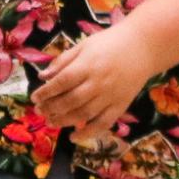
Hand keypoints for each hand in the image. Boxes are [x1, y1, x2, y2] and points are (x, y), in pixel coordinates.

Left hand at [33, 22, 156, 137]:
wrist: (143, 46)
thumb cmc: (110, 42)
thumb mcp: (84, 45)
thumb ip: (63, 61)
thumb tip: (43, 76)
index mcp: (88, 65)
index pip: (61, 82)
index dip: (46, 92)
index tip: (34, 97)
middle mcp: (98, 82)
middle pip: (70, 101)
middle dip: (51, 108)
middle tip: (40, 111)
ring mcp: (110, 96)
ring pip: (84, 114)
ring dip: (64, 121)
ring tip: (51, 122)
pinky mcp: (121, 105)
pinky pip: (103, 124)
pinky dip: (88, 133)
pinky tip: (74, 136)